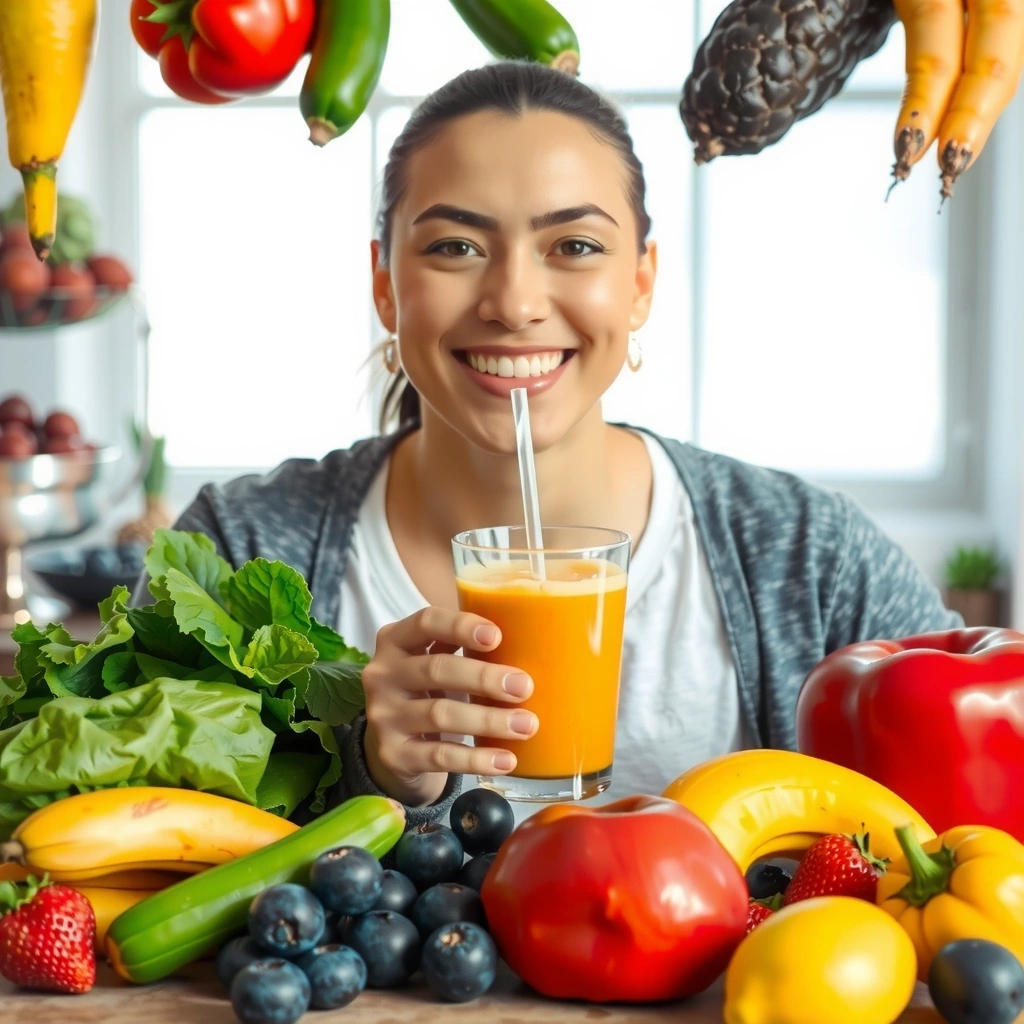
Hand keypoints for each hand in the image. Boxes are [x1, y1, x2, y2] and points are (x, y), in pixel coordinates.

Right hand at [361, 606, 537, 807]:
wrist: (396, 745)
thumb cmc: (429, 690)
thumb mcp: (436, 660)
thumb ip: (465, 647)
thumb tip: (529, 641)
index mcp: (395, 640)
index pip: (425, 622)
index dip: (460, 626)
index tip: (497, 636)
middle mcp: (382, 675)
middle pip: (436, 669)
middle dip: (484, 678)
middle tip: (524, 687)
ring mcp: (384, 716)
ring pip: (440, 715)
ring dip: (488, 720)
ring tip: (526, 725)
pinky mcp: (394, 754)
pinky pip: (439, 756)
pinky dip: (476, 759)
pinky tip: (505, 759)